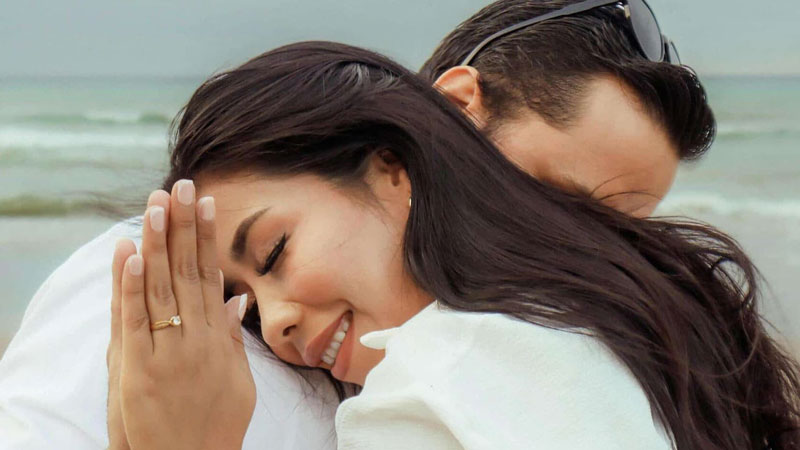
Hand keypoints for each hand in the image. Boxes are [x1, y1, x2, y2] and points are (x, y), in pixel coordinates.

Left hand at [109, 182, 255, 449]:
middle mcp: (194, 339)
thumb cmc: (216, 426)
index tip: (204, 203)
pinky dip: (131, 286)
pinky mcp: (137, 371)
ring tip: (155, 205)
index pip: (210, 276)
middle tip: (179, 187)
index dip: (205, 238)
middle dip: (181, 227)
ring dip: (157, 244)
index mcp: (218, 339)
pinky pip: (134, 321)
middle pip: (186, 273)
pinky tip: (130, 254)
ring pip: (161, 288)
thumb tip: (237, 298)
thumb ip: (232, 337)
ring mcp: (166, 353)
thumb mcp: (238, 381)